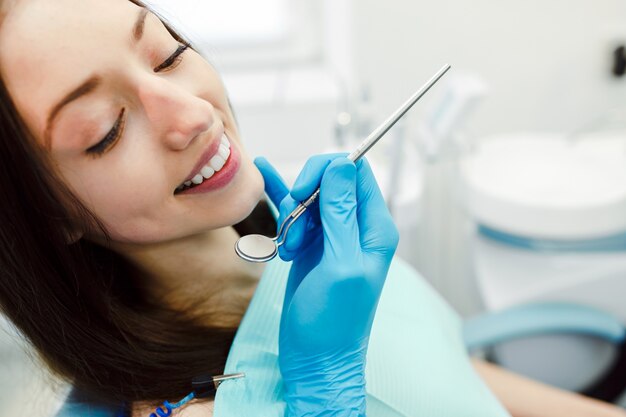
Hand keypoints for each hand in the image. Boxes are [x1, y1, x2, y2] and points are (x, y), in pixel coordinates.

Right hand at [255, 154, 398, 416]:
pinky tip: (264, 172)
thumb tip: (342, 164)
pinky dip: (281, 197)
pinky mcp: (311, 245)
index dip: (328, 170)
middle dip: (305, 193)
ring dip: (292, 214)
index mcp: (374, 227)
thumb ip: (341, 214)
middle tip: (294, 226)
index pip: (357, 171)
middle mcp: (356, 226)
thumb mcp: (341, 264)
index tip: (303, 193)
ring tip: (289, 248)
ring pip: (310, 197)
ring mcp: (332, 235)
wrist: (317, 359)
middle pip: (331, 179)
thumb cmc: (335, 320)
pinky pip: (296, 212)